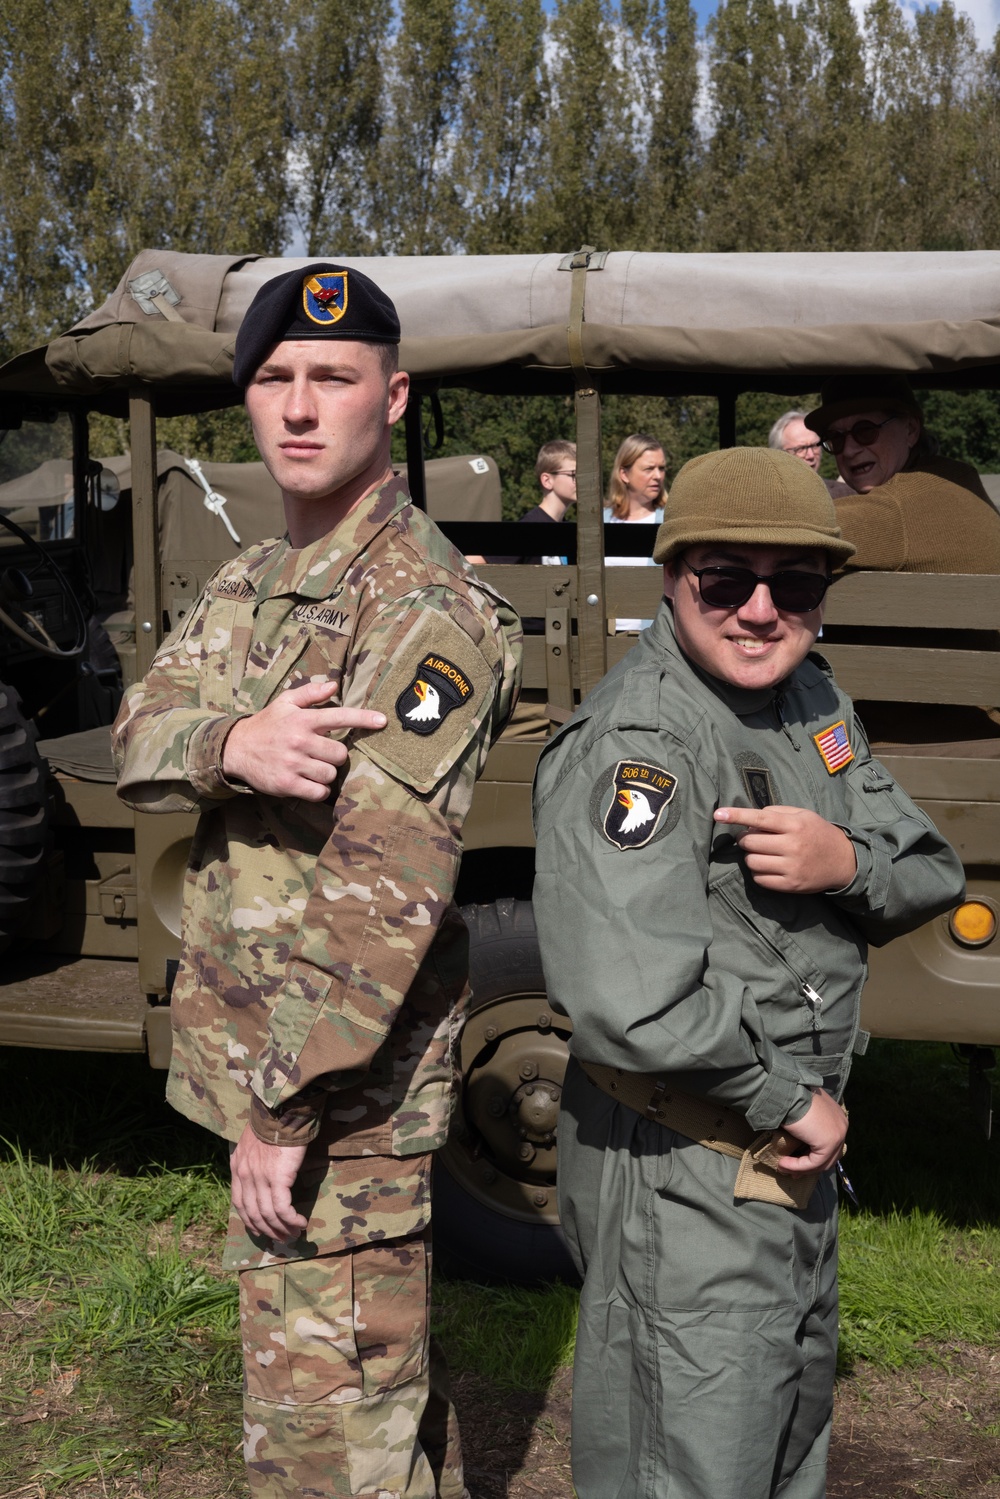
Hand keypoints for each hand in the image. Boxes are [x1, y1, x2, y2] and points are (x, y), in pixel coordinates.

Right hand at [222, 679, 385, 800]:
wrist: (235, 749)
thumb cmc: (266, 725)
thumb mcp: (284, 703)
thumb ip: (310, 694)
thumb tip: (334, 685)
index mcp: (302, 719)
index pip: (340, 716)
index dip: (364, 719)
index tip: (383, 721)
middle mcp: (300, 740)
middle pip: (340, 753)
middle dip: (334, 755)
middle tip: (321, 754)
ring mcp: (293, 763)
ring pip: (331, 774)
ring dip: (326, 774)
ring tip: (312, 768)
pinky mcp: (287, 784)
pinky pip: (319, 792)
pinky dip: (318, 790)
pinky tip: (308, 782)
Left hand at [230, 1124, 307, 1240]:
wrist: (282, 1109)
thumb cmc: (272, 1121)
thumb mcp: (252, 1141)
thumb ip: (253, 1158)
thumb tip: (263, 1172)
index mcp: (237, 1167)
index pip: (239, 1203)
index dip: (250, 1220)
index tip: (262, 1230)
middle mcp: (245, 1175)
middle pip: (253, 1213)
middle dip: (267, 1230)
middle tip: (281, 1238)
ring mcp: (259, 1178)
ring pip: (267, 1215)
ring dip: (281, 1229)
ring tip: (293, 1235)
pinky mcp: (277, 1179)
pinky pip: (281, 1208)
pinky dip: (291, 1220)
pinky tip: (300, 1223)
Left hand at [714, 804, 856, 893]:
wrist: (843, 861)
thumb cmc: (817, 833)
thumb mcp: (803, 815)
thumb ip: (776, 812)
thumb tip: (749, 820)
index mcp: (795, 825)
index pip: (760, 819)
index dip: (736, 816)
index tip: (718, 814)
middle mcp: (793, 846)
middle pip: (750, 842)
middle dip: (745, 839)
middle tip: (752, 837)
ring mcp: (792, 868)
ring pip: (752, 862)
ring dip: (751, 856)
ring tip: (762, 852)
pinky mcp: (791, 885)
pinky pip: (760, 879)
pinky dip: (758, 871)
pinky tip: (768, 865)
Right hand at [776, 1088, 847, 1174]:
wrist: (787, 1091)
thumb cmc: (791, 1096)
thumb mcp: (804, 1110)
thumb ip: (809, 1124)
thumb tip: (801, 1142)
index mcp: (838, 1117)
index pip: (830, 1144)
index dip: (813, 1156)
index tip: (796, 1162)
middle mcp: (842, 1126)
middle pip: (829, 1156)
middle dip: (809, 1166)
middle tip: (792, 1172)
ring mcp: (837, 1135)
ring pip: (822, 1162)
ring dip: (801, 1168)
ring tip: (783, 1167)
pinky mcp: (828, 1144)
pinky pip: (813, 1163)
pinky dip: (797, 1167)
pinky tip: (783, 1164)